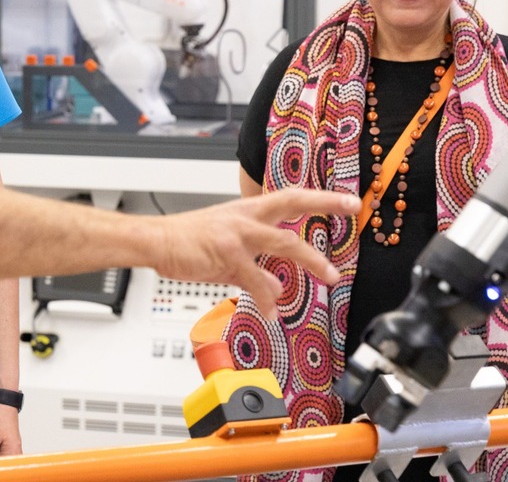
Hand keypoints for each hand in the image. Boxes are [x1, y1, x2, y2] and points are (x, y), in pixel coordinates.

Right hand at [148, 188, 355, 319]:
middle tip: (351, 206)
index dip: (319, 197)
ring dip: (311, 260)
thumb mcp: (225, 252)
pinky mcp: (226, 253)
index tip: (347, 200)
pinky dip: (266, 298)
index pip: (289, 197)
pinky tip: (271, 311)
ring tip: (330, 275)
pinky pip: (256, 279)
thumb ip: (254, 270)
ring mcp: (237, 233)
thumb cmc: (185, 241)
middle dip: (324, 202)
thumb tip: (276, 288)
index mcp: (246, 210)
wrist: (156, 242)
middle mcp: (245, 216)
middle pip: (292, 202)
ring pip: (284, 242)